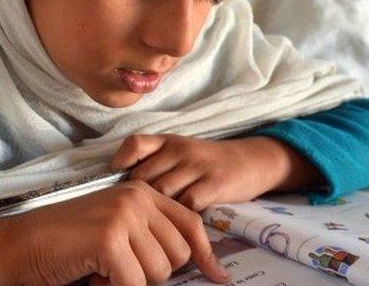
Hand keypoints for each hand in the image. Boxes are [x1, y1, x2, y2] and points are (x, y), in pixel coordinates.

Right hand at [0, 180, 228, 284]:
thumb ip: (151, 238)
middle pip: (178, 255)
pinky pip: (134, 284)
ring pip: (159, 273)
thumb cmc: (64, 245)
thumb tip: (203, 266)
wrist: (16, 247)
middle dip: (153, 275)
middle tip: (116, 270)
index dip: (206, 256)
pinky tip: (92, 278)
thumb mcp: (116, 233)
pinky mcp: (109, 239)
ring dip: (130, 284)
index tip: (219, 278)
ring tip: (100, 270)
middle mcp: (137, 196)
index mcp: (141, 192)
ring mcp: (124, 215)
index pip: (191, 224)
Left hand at [112, 134, 320, 210]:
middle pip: (143, 177)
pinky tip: (177, 225)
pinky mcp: (214, 184)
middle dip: (135, 200)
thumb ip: (154, 162)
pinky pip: (186, 204)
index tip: (117, 182)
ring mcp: (197, 166)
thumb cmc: (208, 162)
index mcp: (168, 141)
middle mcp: (180, 150)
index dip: (121, 162)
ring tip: (153, 226)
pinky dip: (178, 219)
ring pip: (162, 192)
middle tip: (134, 216)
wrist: (251, 160)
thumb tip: (120, 188)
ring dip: (155, 213)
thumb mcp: (180, 152)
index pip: (135, 144)